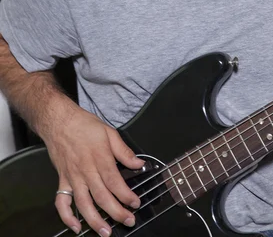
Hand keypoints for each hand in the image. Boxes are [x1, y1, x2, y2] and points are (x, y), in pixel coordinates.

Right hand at [46, 101, 143, 235]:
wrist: (59, 121)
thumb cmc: (84, 125)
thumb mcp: (109, 132)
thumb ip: (124, 151)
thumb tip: (138, 164)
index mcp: (100, 157)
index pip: (114, 181)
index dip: (125, 195)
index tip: (135, 203)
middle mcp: (86, 170)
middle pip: (102, 196)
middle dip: (116, 212)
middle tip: (128, 221)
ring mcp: (73, 177)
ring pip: (83, 204)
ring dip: (94, 220)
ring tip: (105, 232)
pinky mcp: (62, 180)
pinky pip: (62, 202)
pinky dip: (67, 217)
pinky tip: (75, 227)